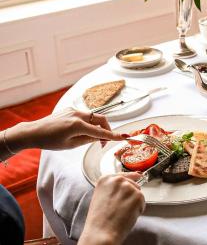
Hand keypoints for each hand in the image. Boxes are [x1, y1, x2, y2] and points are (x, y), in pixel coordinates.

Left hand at [4, 108, 122, 152]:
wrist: (34, 132)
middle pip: (101, 120)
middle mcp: (78, 115)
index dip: (113, 136)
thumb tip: (101, 138)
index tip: (124, 137)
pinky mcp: (70, 109)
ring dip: (97, 126)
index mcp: (78, 126)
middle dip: (106, 129)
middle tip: (103, 142)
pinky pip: (85, 115)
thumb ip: (88, 140)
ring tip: (91, 138)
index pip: (101, 132)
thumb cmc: (50, 141)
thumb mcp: (71, 145)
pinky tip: (81, 131)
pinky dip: (88, 123)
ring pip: (94, 117)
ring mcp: (74, 110)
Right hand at [79, 173, 144, 244]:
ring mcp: (129, 187)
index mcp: (106, 179)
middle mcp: (118, 180)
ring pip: (138, 194)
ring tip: (121, 213)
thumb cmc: (99, 220)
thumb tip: (126, 184)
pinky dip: (138, 210)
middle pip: (133, 184)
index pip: (123, 175)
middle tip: (120, 208)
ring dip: (134, 203)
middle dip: (130, 195)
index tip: (136, 177)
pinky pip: (142, 202)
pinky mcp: (138, 196)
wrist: (101, 232)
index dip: (130, 178)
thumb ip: (112, 188)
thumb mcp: (101, 196)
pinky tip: (127, 215)